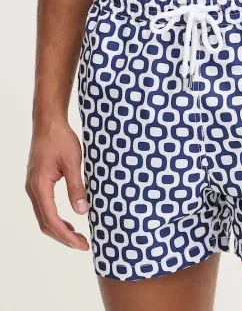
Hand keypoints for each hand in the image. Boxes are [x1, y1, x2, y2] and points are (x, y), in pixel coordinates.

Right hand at [25, 118, 89, 250]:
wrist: (48, 123)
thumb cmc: (60, 139)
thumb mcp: (73, 162)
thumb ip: (76, 187)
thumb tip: (81, 211)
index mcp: (40, 186)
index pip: (51, 220)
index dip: (66, 236)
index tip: (82, 244)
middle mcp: (33, 189)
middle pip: (45, 223)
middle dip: (63, 237)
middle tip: (82, 244)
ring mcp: (33, 186)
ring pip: (44, 216)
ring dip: (59, 229)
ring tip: (77, 236)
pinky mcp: (38, 182)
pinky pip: (44, 206)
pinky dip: (55, 218)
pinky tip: (68, 220)